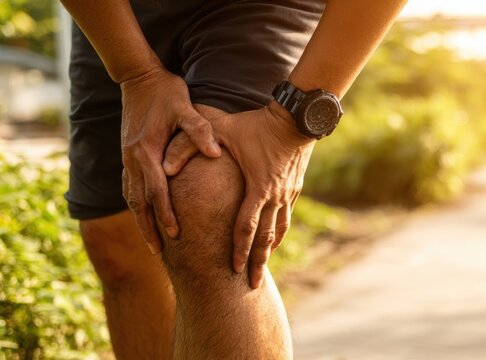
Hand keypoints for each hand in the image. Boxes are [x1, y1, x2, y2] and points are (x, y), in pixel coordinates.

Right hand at [120, 67, 221, 254]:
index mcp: (146, 151)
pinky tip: (146, 217)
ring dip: (141, 220)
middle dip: (149, 228)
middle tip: (160, 253)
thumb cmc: (166, 92)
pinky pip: (129, 187)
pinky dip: (137, 205)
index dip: (165, 213)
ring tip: (153, 243)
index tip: (175, 233)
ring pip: (131, 197)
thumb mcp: (186, 108)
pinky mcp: (128, 155)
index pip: (156, 190)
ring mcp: (127, 158)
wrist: (139, 78)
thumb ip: (200, 130)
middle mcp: (132, 158)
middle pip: (139, 202)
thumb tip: (216, 153)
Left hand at [163, 102, 314, 287]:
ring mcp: (287, 194)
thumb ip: (189, 145)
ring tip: (262, 270)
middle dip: (258, 263)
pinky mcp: (294, 188)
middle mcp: (275, 196)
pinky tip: (274, 242)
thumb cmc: (256, 123)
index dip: (239, 249)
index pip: (246, 226)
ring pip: (279, 230)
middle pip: (266, 237)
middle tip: (253, 286)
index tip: (234, 269)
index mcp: (258, 187)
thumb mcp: (221, 130)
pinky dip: (279, 234)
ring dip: (269, 252)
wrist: (296, 118)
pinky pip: (286, 217)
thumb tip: (163, 166)